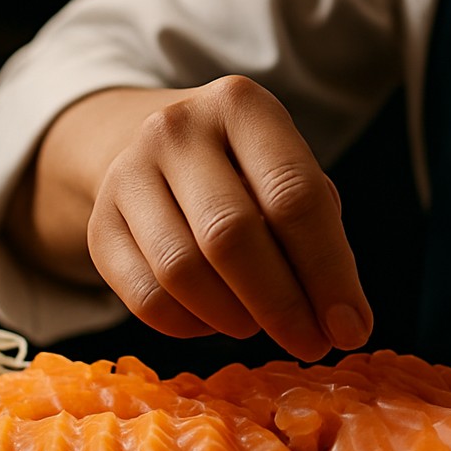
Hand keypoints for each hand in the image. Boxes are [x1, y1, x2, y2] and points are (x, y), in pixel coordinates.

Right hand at [87, 75, 370, 360]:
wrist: (152, 149)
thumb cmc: (246, 172)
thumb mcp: (289, 174)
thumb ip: (320, 234)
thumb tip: (341, 320)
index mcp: (242, 106)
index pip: (294, 195)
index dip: (328, 271)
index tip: (351, 328)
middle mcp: (176, 130)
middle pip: (231, 235)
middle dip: (281, 304)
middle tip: (312, 344)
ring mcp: (127, 174)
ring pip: (182, 272)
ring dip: (235, 318)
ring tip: (263, 326)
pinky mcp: (99, 225)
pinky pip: (145, 299)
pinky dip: (191, 326)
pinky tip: (218, 321)